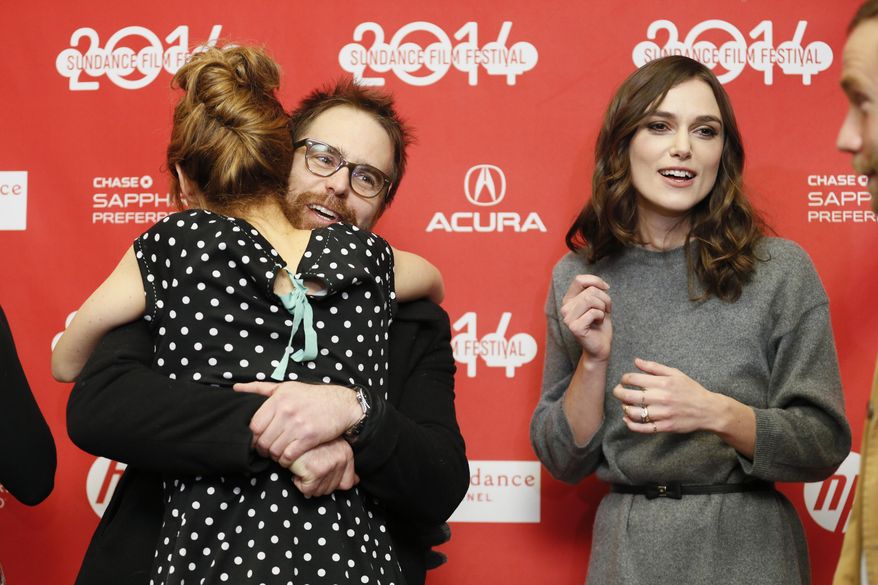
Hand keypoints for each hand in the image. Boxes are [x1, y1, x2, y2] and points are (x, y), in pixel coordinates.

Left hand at [234, 380, 360, 467]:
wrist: (341, 404)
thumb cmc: (312, 396)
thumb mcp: (286, 387)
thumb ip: (260, 388)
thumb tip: (236, 388)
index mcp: (278, 398)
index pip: (254, 425)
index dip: (253, 437)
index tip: (258, 440)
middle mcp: (286, 411)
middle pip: (262, 440)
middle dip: (262, 449)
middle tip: (267, 450)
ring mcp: (298, 425)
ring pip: (274, 449)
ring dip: (273, 456)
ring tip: (278, 453)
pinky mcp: (309, 437)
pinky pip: (288, 456)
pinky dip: (285, 461)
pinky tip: (288, 457)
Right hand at [288, 438, 358, 496]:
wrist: (289, 433)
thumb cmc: (307, 441)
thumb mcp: (329, 448)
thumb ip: (343, 465)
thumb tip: (355, 481)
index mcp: (346, 453)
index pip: (347, 483)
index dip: (333, 484)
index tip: (322, 476)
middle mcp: (341, 459)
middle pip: (330, 490)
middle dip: (317, 483)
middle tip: (309, 468)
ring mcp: (329, 465)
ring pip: (319, 491)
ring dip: (307, 482)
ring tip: (304, 466)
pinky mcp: (315, 471)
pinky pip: (307, 490)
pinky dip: (299, 482)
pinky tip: (298, 468)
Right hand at [560, 275, 612, 359]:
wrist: (600, 346)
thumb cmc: (600, 324)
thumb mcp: (599, 303)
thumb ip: (596, 291)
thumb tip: (602, 285)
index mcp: (569, 299)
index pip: (579, 279)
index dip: (596, 281)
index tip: (606, 289)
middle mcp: (565, 307)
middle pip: (590, 291)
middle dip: (604, 299)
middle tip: (605, 310)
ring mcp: (568, 317)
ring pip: (591, 300)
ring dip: (603, 307)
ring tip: (601, 316)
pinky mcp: (574, 327)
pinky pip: (593, 312)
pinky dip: (601, 316)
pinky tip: (598, 323)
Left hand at [612, 358, 716, 434]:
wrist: (708, 410)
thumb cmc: (691, 390)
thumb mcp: (675, 374)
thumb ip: (654, 367)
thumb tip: (636, 361)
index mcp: (662, 383)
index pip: (633, 379)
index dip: (624, 379)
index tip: (624, 380)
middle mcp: (661, 398)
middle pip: (629, 396)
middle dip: (618, 392)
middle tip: (618, 391)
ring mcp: (662, 414)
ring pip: (634, 413)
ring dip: (624, 408)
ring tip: (625, 404)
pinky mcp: (665, 427)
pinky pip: (643, 428)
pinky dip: (631, 425)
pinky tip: (627, 419)